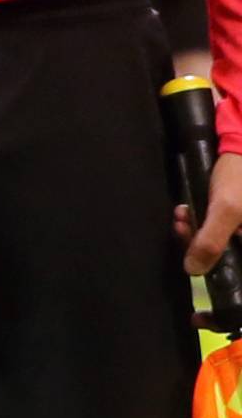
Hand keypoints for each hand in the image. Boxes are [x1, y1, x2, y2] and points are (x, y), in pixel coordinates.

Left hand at [180, 148, 241, 277]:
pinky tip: (184, 210)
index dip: (212, 264)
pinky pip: (211, 225)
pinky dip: (196, 220)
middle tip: (182, 226)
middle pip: (221, 254)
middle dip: (196, 241)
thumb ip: (211, 241)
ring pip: (213, 239)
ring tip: (181, 214)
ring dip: (193, 229)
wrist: (237, 147)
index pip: (232, 267)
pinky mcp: (229, 215)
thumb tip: (193, 271)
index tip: (191, 253)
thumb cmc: (238, 178)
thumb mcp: (226, 210)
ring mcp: (237, 226)